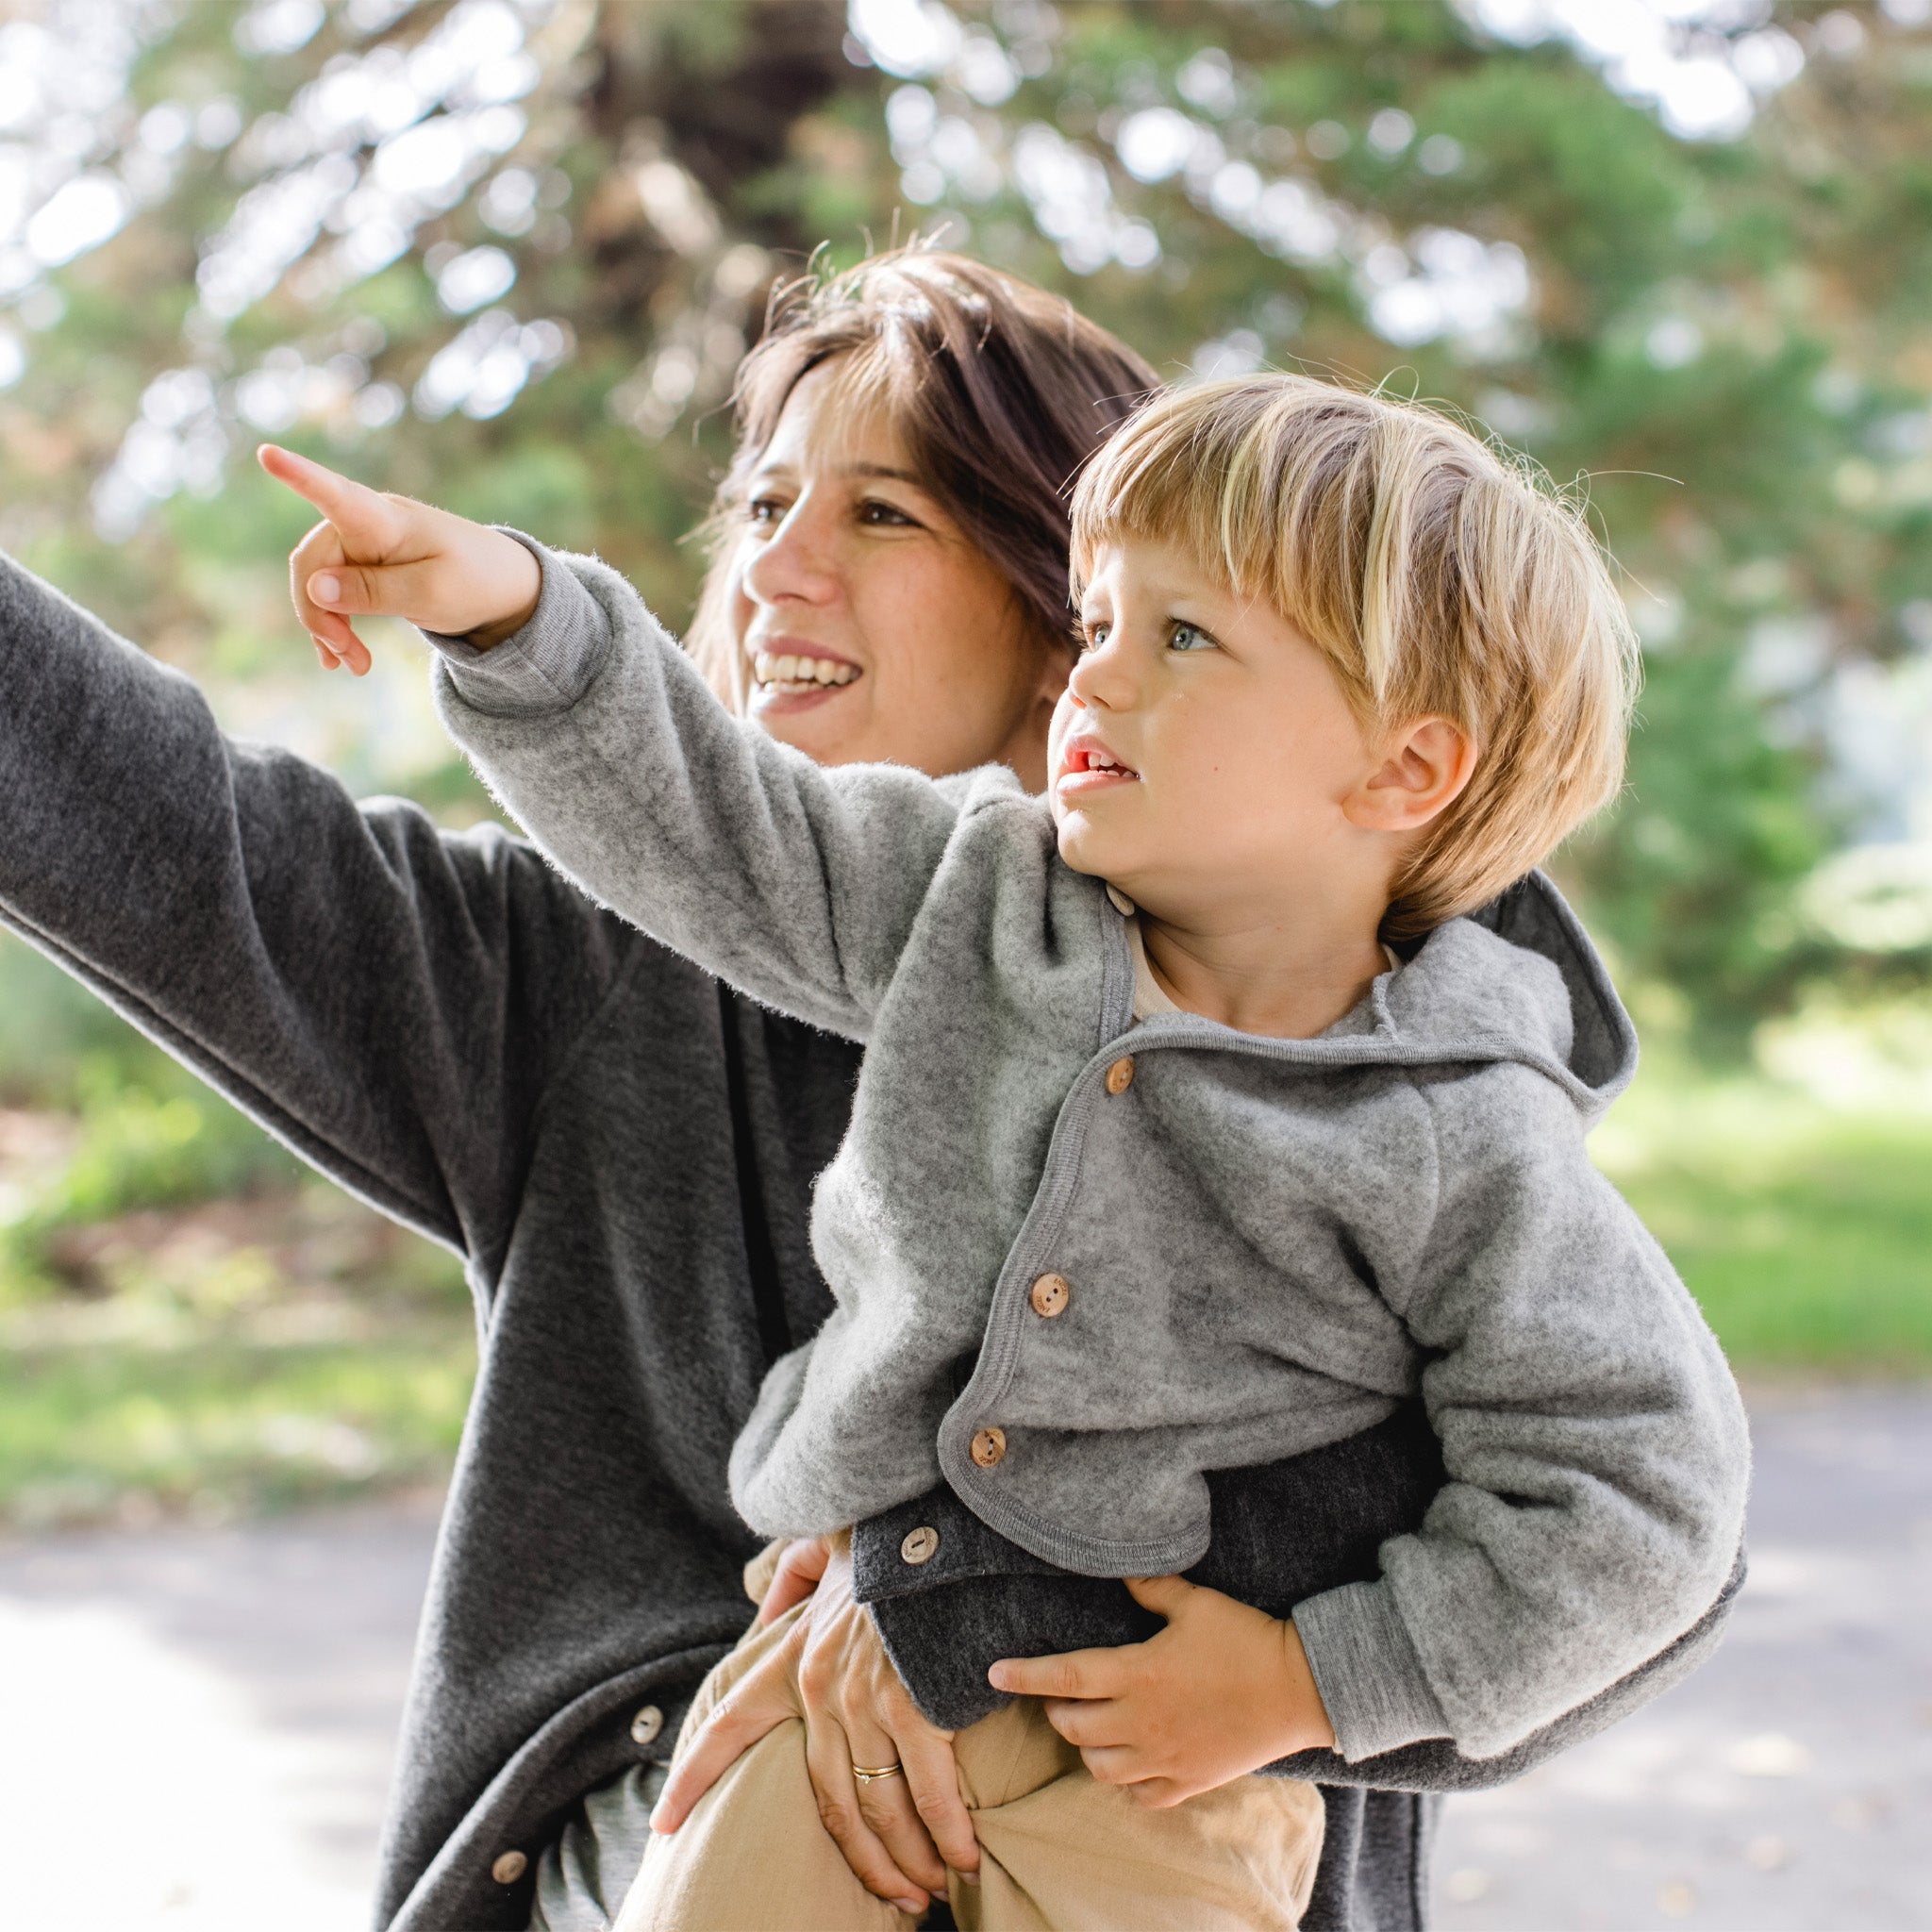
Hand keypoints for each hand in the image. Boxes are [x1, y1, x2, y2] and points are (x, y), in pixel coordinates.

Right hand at [256, 443, 540, 675]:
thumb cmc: (476, 582)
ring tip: (351, 666)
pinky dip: (332, 625)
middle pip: (312, 563)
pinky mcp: (365, 565)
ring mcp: (362, 542)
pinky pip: (331, 593)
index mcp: (385, 520)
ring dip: (325, 626)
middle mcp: (366, 522)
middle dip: (319, 614)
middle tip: (348, 661)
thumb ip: (374, 591)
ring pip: (316, 582)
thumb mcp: (431, 594)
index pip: (336, 494)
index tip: (269, 454)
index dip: (300, 476)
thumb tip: (315, 588)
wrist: (505, 588)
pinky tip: (337, 658)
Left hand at [652, 1533, 979, 1914]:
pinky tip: (963, 1860)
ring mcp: (864, 1701)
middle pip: (831, 1804)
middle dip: (864, 1863)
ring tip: (927, 1893)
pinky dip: (948, 1836)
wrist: (937, 1517)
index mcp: (793, 1657)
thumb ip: (792, 1580)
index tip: (664, 1827)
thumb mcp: (824, 1548)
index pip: (728, 1725)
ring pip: (879, 1810)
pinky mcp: (914, 1705)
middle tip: (892, 1900)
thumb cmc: (890, 1535)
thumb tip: (766, 1612)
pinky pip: (929, 1794)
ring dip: (907, 1862)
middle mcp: (819, 1688)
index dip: (692, 1778)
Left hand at [988, 1574, 1337, 1807]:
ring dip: (1086, 1746)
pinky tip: (1130, 1760)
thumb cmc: (1246, 1638)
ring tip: (1094, 1725)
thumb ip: (1150, 1588)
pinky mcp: (1188, 1781)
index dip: (1025, 1676)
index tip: (994, 1674)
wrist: (1300, 1689)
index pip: (1065, 1677)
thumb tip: (1120, 1568)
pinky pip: (1139, 1795)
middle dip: (1056, 1711)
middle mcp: (1143, 1722)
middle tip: (1063, 1694)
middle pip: (1072, 1727)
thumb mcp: (1195, 1603)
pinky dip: (1125, 1781)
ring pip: (1098, 1767)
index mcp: (1140, 1674)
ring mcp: (1164, 1757)